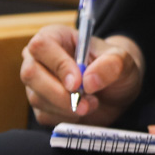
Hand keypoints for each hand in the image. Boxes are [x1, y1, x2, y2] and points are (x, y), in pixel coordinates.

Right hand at [20, 24, 144, 126]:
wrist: (115, 91)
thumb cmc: (114, 67)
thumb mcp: (123, 60)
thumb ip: (111, 65)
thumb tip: (88, 80)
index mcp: (55, 36)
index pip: (42, 46)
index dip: (58, 65)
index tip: (78, 83)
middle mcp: (39, 58)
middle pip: (31, 73)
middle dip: (59, 94)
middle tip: (86, 103)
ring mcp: (37, 83)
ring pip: (37, 98)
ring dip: (67, 107)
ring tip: (92, 103)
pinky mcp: (40, 105)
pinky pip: (44, 115)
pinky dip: (66, 118)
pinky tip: (82, 110)